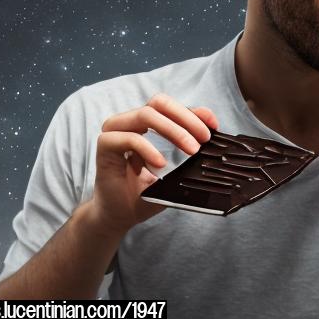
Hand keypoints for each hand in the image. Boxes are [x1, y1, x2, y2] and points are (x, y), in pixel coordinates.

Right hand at [87, 93, 216, 235]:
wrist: (120, 214)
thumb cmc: (146, 190)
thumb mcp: (174, 167)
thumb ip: (187, 145)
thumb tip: (211, 127)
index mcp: (144, 123)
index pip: (170, 106)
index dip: (193, 112)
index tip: (213, 126)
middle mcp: (128, 121)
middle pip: (159, 103)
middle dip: (186, 119)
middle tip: (202, 139)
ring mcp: (115, 131)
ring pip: (146, 115)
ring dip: (173, 131)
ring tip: (190, 150)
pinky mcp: (104, 145)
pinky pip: (130, 138)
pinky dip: (149, 149)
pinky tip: (160, 164)